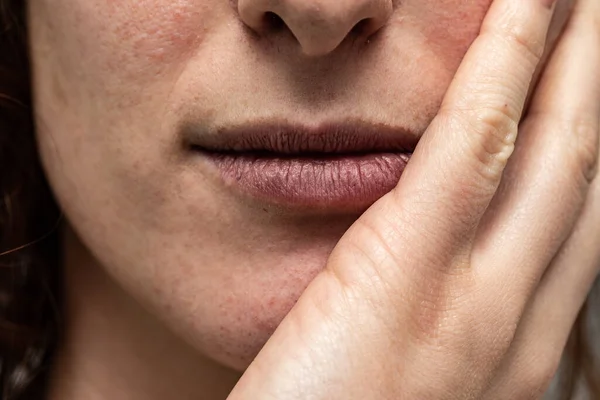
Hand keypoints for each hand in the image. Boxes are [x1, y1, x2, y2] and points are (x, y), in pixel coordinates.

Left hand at [228, 0, 599, 397]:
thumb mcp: (413, 368)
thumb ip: (442, 310)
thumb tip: (441, 254)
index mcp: (516, 344)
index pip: (573, 223)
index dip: (590, 143)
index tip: (588, 89)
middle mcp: (522, 321)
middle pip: (583, 175)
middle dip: (599, 90)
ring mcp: (480, 298)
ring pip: (553, 150)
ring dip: (574, 64)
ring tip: (582, 1)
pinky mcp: (413, 270)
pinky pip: (473, 145)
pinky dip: (504, 68)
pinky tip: (521, 10)